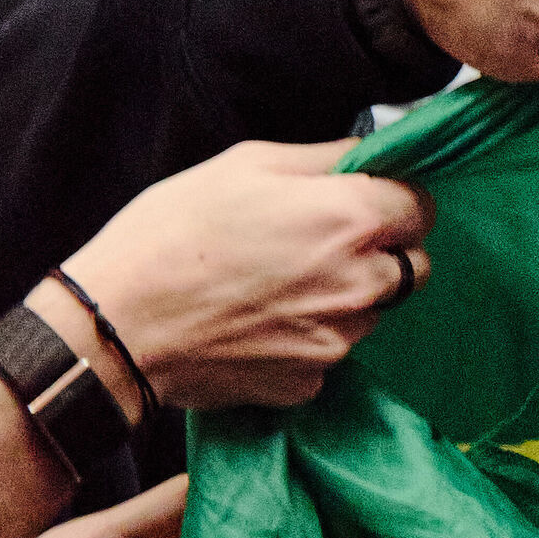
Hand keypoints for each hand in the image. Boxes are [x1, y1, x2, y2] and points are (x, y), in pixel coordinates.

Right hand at [59, 139, 431, 409]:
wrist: (115, 326)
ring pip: (374, 312)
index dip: (395, 201)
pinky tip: (261, 322)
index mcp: (352, 220)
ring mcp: (338, 341)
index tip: (365, 201)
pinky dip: (309, 339)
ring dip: (348, 297)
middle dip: (385, 252)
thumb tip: (364, 155)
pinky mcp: (309, 382)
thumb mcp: (247, 164)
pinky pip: (330, 353)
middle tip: (328, 243)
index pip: (422, 207)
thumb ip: (323, 159)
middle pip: (413, 266)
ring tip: (281, 283)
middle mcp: (360, 284)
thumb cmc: (172, 234)